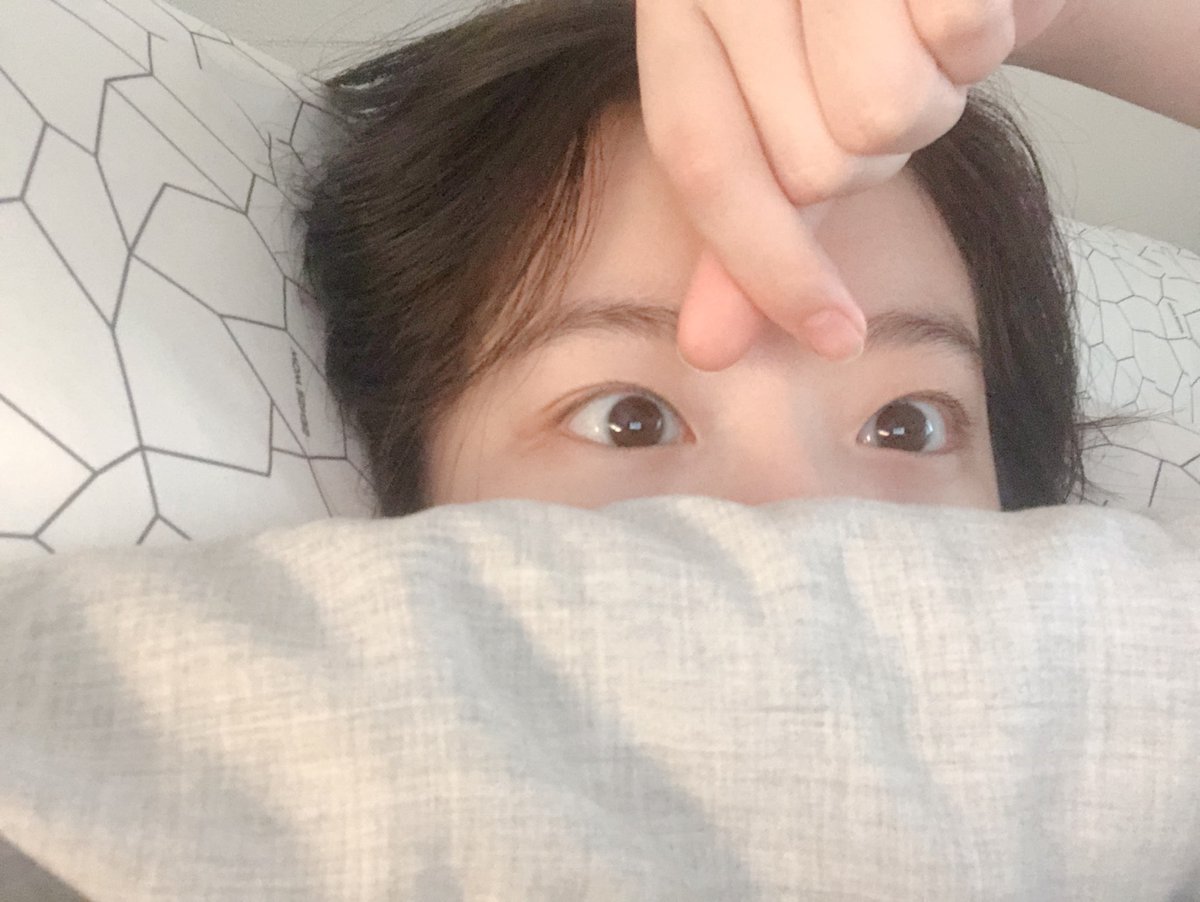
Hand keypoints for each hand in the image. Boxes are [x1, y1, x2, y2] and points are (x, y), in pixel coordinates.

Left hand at [635, 0, 1066, 369]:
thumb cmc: (862, 26)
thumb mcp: (782, 111)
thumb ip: (745, 222)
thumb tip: (708, 350)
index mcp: (679, 3)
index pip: (704, 162)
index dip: (768, 267)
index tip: (832, 337)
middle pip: (812, 164)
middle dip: (870, 155)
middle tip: (880, 85)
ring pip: (883, 116)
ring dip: (929, 104)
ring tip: (919, 44)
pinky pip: (956, 36)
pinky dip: (980, 43)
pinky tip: (961, 7)